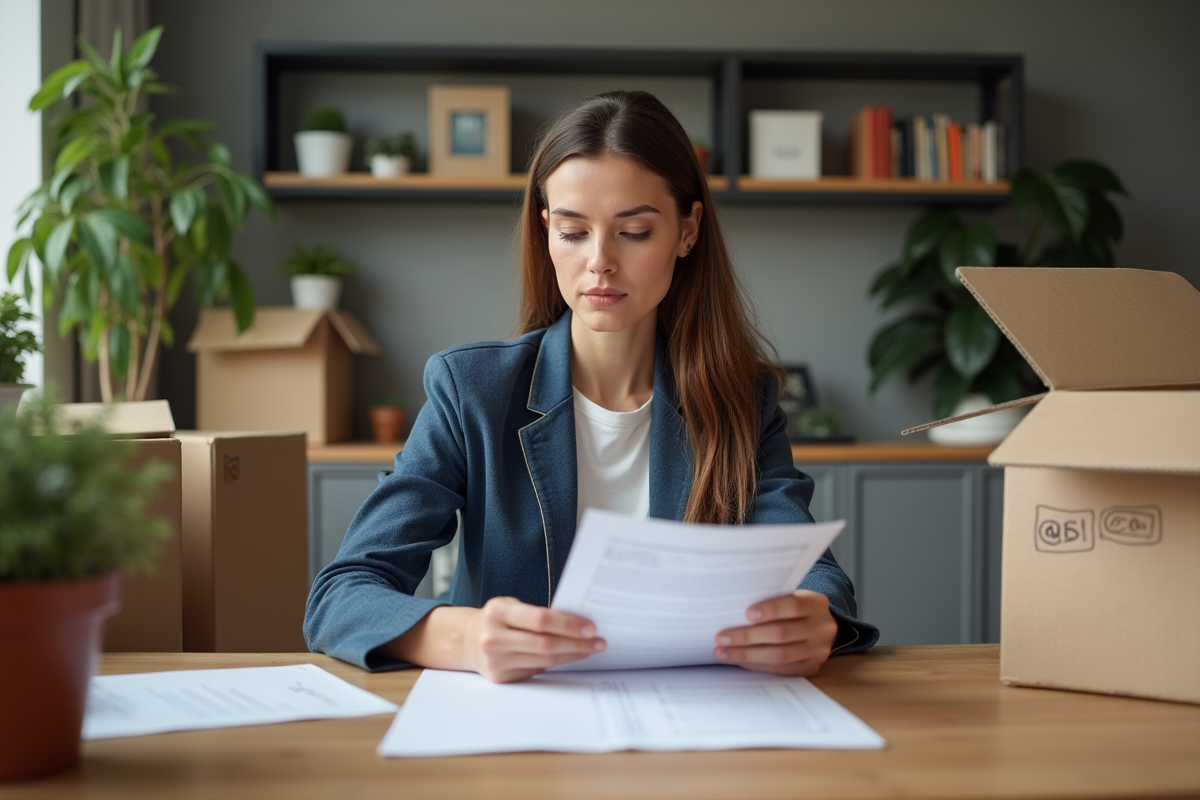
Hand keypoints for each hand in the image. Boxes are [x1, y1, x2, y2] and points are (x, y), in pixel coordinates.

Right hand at [462, 597, 604, 682]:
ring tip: (590, 649)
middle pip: (545, 644)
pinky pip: (537, 670)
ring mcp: (496, 659)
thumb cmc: (497, 619)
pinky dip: (558, 664)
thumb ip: (536, 614)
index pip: (540, 619)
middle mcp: (493, 637)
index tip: (590, 627)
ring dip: (571, 655)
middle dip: (576, 643)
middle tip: (598, 641)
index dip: (568, 624)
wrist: (467, 641)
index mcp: (497, 612)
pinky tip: (571, 657)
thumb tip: (577, 624)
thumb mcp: (510, 606)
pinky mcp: (501, 677)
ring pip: (544, 660)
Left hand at [713, 590, 837, 676]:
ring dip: (747, 655)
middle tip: (722, 638)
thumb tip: (734, 613)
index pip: (793, 606)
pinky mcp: (812, 668)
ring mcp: (818, 651)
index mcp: (816, 604)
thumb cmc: (796, 608)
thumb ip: (771, 602)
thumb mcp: (791, 597)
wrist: (821, 626)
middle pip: (782, 634)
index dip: (770, 610)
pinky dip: (758, 665)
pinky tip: (740, 661)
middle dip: (748, 637)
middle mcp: (822, 628)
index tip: (746, 614)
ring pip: (780, 655)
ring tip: (724, 653)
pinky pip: (781, 669)